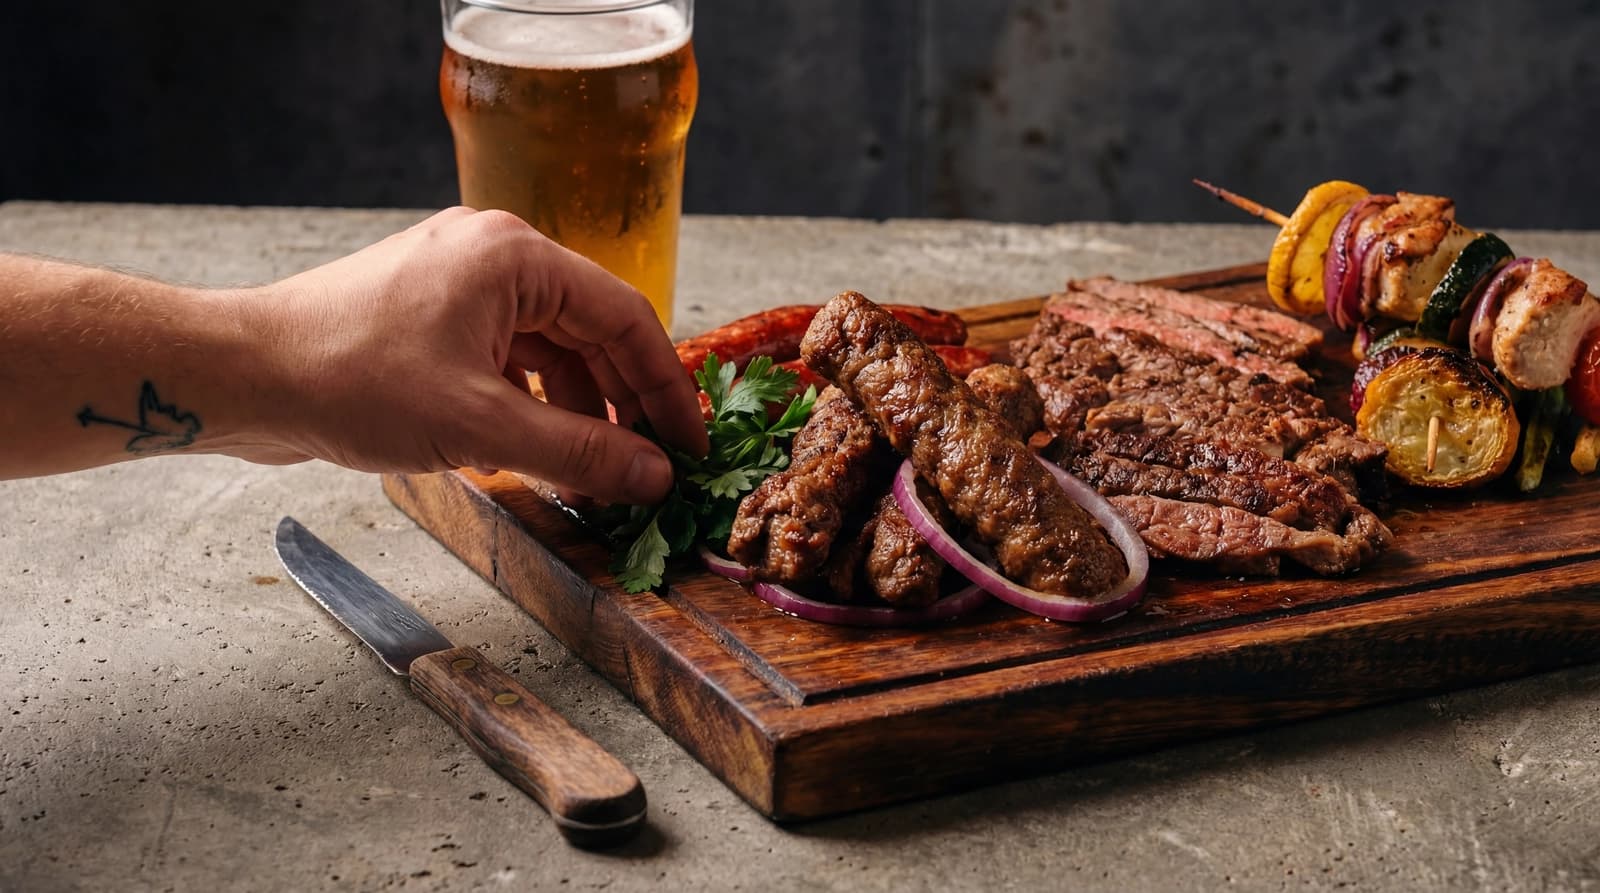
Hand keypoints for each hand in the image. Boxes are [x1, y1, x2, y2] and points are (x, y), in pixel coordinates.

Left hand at [236, 207, 706, 503]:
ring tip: (598, 476)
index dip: (666, 387)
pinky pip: (509, 360)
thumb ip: (579, 452)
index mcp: (515, 256)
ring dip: (579, 413)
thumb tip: (653, 478)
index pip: (625, 317)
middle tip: (653, 468)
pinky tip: (541, 454)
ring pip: (552, 351)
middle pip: (592, 332)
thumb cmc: (348, 382)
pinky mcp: (433, 318)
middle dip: (624, 405)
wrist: (240, 376)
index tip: (691, 444)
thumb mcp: (480, 426)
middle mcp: (495, 256)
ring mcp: (461, 285)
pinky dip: (534, 407)